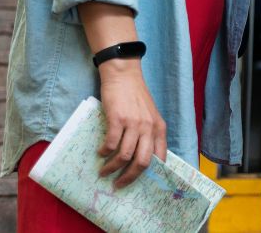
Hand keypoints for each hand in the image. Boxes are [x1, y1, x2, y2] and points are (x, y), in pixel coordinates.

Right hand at [96, 59, 167, 188]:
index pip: (160, 158)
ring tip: (104, 171)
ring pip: (125, 156)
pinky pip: (112, 144)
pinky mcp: (118, 119)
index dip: (149, 174)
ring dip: (112, 168)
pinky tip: (101, 153)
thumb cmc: (135, 96)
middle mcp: (149, 128)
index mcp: (159, 128)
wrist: (124, 75)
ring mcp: (134, 124)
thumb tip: (140, 157)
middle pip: (143, 162)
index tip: (138, 183)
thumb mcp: (150, 115)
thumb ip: (149, 134)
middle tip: (118, 184)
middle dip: (130, 177)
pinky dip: (105, 152)